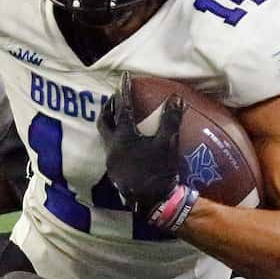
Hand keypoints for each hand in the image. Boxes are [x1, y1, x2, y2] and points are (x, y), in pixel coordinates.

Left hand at [97, 72, 183, 215]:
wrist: (152, 201)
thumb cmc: (159, 171)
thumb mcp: (167, 143)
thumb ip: (170, 120)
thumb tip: (175, 97)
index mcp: (123, 136)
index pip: (123, 107)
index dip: (124, 90)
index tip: (124, 77)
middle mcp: (112, 146)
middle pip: (104, 120)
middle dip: (109, 107)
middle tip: (116, 97)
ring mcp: (111, 159)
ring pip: (104, 135)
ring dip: (110, 122)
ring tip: (118, 116)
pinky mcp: (114, 170)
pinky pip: (110, 146)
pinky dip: (115, 137)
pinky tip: (125, 140)